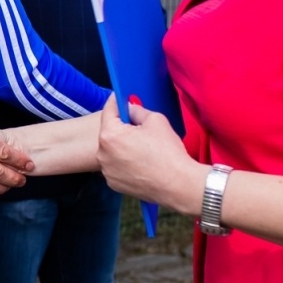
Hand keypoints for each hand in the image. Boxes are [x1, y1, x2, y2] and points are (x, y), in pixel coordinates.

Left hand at [97, 96, 202, 215]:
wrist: (178, 184)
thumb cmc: (168, 152)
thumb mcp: (156, 120)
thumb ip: (137, 110)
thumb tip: (130, 109)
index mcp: (110, 135)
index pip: (108, 111)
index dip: (116, 102)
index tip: (120, 97)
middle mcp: (103, 153)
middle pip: (109, 133)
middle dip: (121, 127)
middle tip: (137, 126)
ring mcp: (107, 171)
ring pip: (112, 151)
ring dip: (122, 147)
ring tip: (142, 148)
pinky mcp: (113, 183)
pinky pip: (115, 166)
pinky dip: (124, 163)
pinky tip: (140, 163)